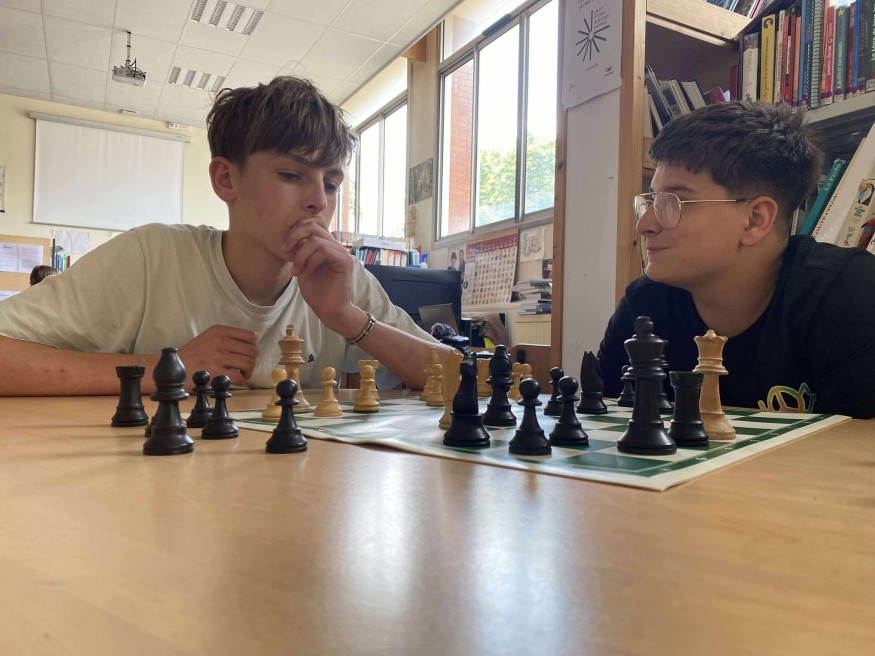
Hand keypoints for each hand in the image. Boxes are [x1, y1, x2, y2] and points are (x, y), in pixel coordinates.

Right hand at [178, 325, 258, 385]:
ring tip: (241, 374)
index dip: (254, 347)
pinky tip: (233, 380)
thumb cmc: (193, 354)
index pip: (250, 336)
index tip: (249, 354)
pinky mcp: (214, 372)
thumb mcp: (209, 337)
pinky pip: (239, 377)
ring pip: (248, 364)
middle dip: (252, 361)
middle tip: (245, 367)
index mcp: (219, 331)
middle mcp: (220, 341)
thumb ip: (231, 336)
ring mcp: (217, 356)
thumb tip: (256, 336)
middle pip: (252, 351)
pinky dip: (240, 381)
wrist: (172, 366)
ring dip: (248, 372)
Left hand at [282, 219, 360, 334]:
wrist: (328, 310)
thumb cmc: (316, 292)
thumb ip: (300, 250)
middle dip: (295, 235)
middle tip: (284, 250)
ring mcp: (342, 253)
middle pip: (314, 225)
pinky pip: (324, 251)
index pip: (313, 223)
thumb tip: (296, 235)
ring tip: (296, 271)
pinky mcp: (345, 261)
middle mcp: (335, 246)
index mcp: (325, 245)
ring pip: (316, 240)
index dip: (296, 229)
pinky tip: (307, 273)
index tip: (284, 247)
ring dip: (301, 255)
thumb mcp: (301, 266)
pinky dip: (311, 261)